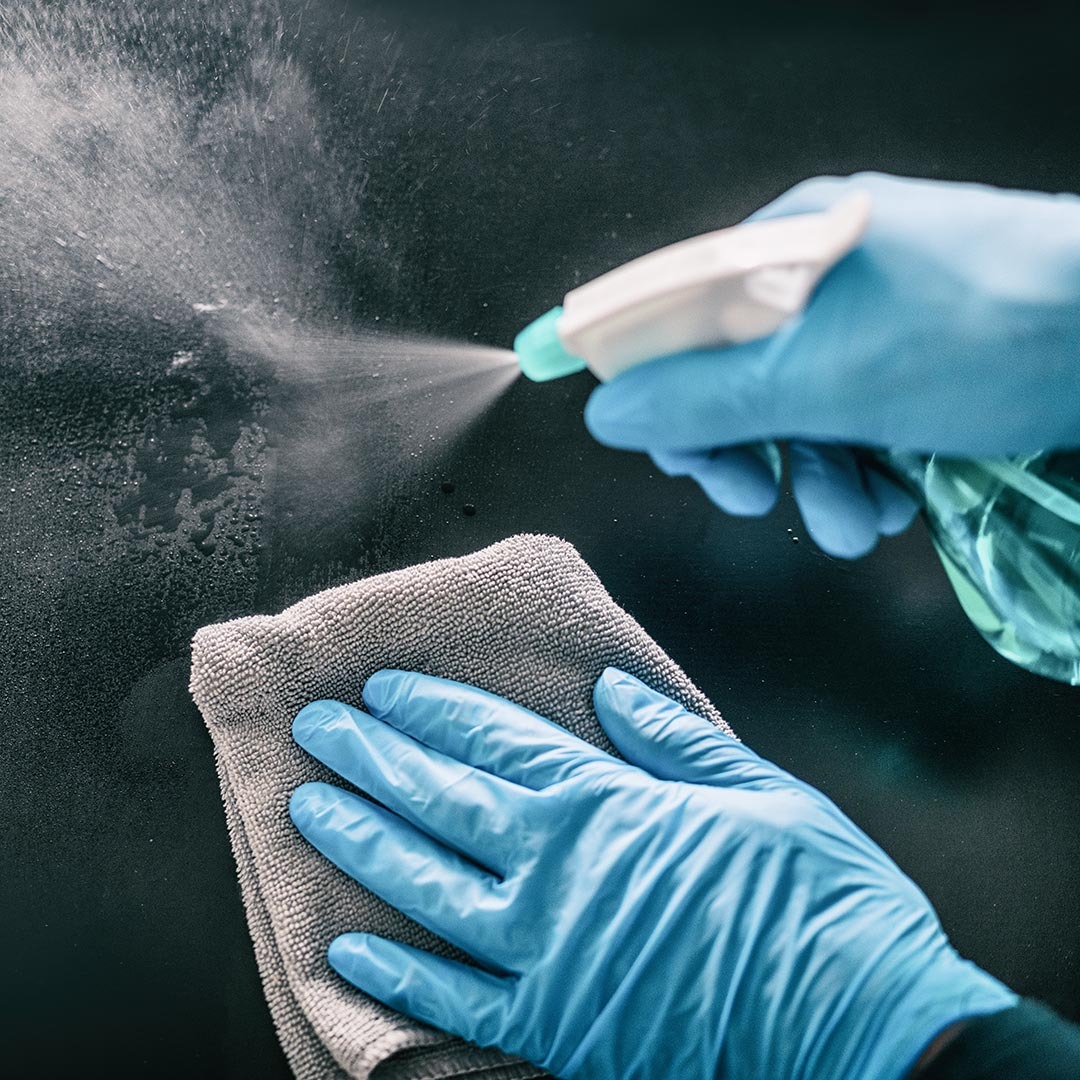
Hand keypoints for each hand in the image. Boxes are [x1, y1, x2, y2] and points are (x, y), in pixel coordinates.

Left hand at [290, 668, 1015, 1079]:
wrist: (862, 1029)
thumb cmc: (820, 899)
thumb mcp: (760, 791)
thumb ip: (672, 739)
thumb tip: (609, 689)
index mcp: (610, 802)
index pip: (496, 739)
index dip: (431, 709)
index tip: (381, 689)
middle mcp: (560, 868)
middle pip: (441, 800)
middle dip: (372, 757)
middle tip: (315, 729)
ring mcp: (549, 951)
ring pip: (427, 887)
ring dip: (362, 842)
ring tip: (310, 808)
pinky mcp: (556, 1025)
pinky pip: (456, 999)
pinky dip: (396, 973)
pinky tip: (346, 948)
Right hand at [585, 173, 1079, 556]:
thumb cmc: (981, 337)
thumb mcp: (822, 379)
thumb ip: (703, 400)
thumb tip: (605, 412)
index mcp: (787, 246)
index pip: (678, 315)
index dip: (661, 391)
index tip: (675, 457)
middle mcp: (825, 275)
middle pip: (737, 372)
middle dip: (747, 450)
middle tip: (752, 495)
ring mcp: (878, 319)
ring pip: (802, 411)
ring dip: (819, 479)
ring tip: (859, 520)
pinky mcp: (924, 362)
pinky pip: (859, 421)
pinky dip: (868, 470)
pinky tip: (895, 500)